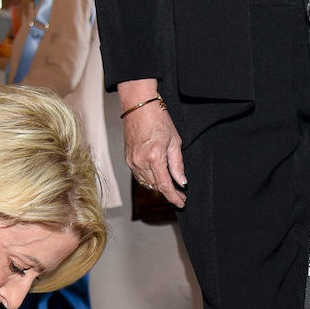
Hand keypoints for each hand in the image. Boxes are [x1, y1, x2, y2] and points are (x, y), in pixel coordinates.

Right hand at [118, 80, 186, 207]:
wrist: (139, 106)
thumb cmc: (158, 119)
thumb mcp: (174, 141)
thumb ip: (178, 164)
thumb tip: (182, 182)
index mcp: (154, 157)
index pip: (164, 185)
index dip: (174, 197)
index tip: (181, 202)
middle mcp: (141, 162)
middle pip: (155, 186)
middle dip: (168, 192)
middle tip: (180, 194)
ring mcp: (132, 162)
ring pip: (147, 183)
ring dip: (158, 186)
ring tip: (170, 185)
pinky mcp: (128, 159)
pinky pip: (139, 176)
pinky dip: (149, 179)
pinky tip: (157, 176)